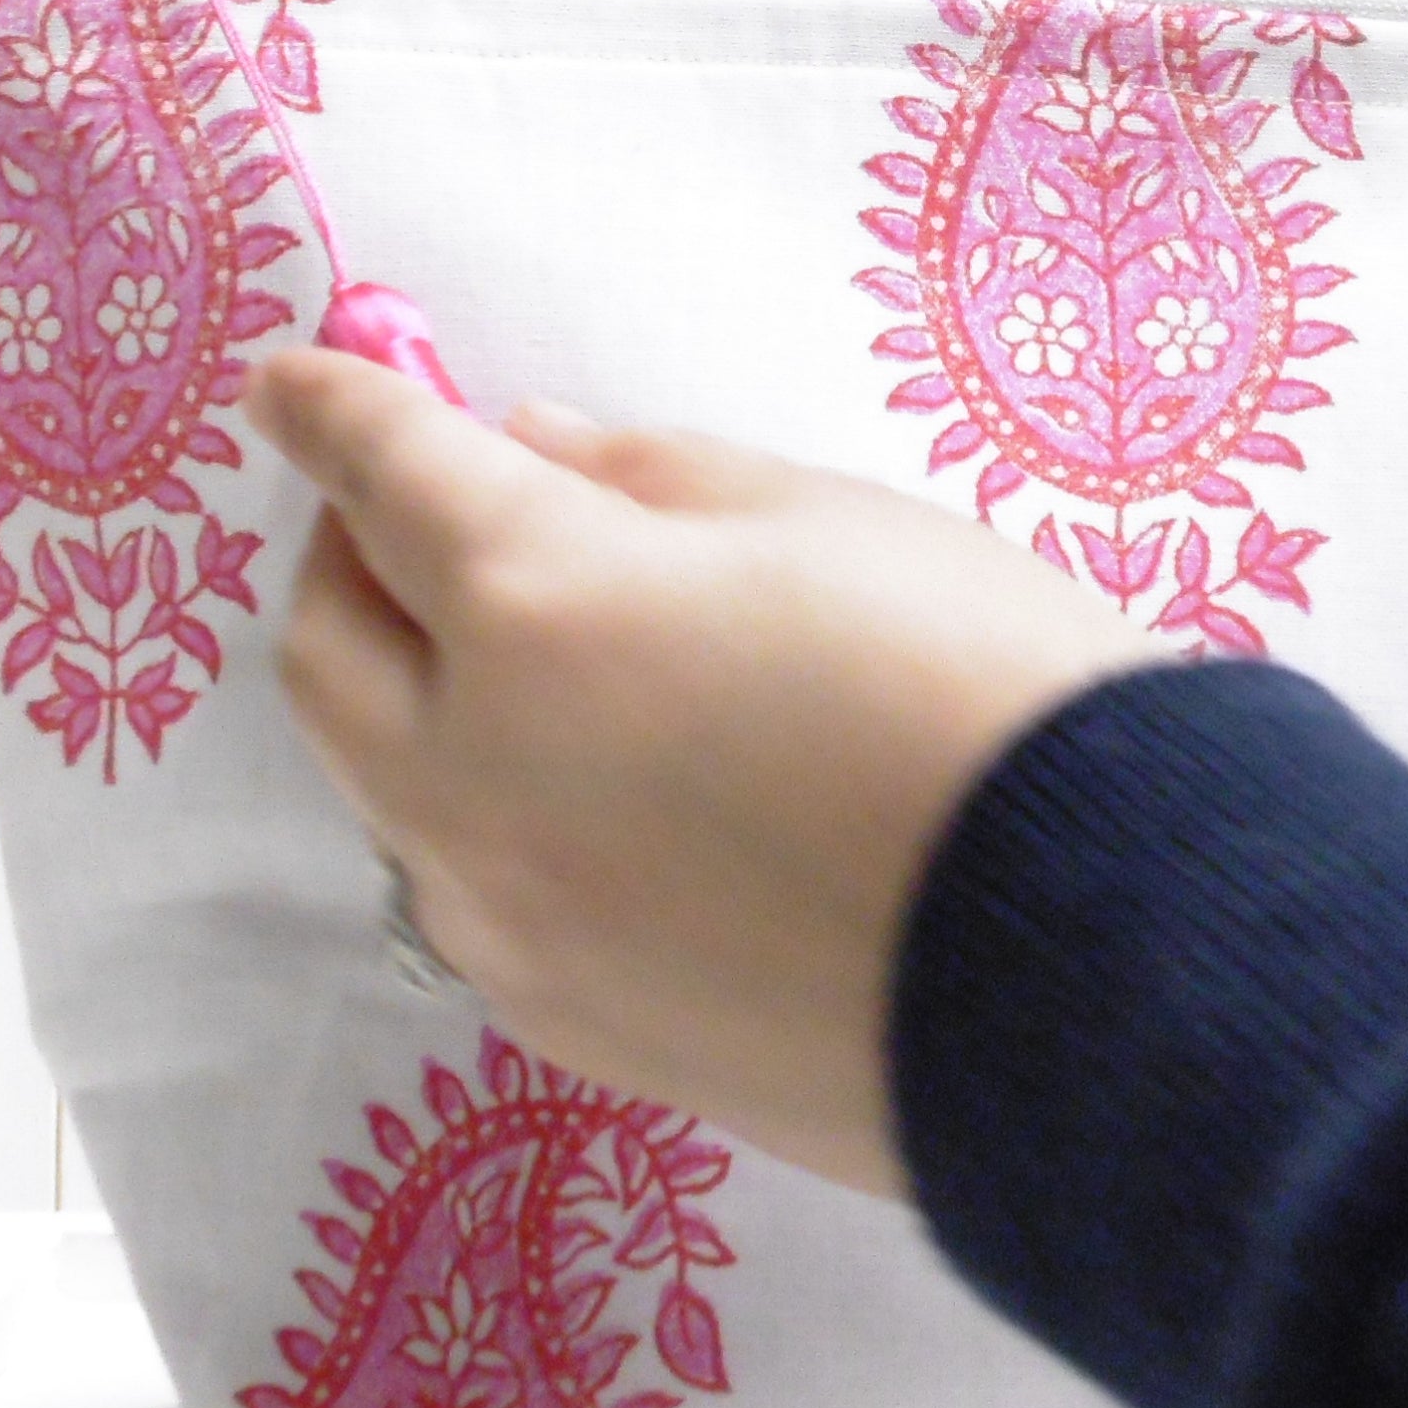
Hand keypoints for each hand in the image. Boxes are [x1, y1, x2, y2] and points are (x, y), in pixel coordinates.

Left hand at [244, 349, 1152, 1192]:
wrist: (1106, 969)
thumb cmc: (985, 691)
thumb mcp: (827, 521)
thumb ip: (651, 481)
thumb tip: (536, 458)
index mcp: (535, 607)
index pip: (382, 476)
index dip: (337, 407)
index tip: (300, 378)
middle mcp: (473, 775)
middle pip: (328, 648)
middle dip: (353, 558)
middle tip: (430, 514)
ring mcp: (509, 924)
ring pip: (385, 785)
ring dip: (419, 699)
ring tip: (545, 659)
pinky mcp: (569, 1029)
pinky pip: (473, 892)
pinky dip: (495, 813)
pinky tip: (615, 796)